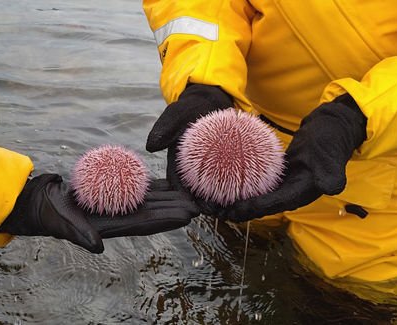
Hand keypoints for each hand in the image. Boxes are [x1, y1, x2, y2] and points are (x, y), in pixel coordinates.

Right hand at [0, 174, 199, 253]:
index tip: (186, 216)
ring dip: (169, 198)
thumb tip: (97, 247)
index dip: (167, 220)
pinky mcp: (113, 195)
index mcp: (112, 227)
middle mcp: (119, 218)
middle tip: (199, 203)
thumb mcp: (63, 224)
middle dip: (176, 209)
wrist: (41, 202)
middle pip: (154, 213)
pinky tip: (167, 182)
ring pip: (149, 202)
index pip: (146, 224)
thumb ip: (79, 235)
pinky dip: (152, 187)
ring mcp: (117, 207)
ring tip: (190, 193)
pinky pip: (136, 190)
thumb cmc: (50, 213)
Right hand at [146, 83, 233, 214]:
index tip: (193, 208)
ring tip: (233, 209)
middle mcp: (191, 169)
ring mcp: (208, 169)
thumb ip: (165, 126)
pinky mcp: (223, 166)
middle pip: (196, 193)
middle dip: (204, 205)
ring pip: (212, 190)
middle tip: (217, 212)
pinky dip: (235, 188)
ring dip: (220, 201)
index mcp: (176, 162)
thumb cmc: (191, 107)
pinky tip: (246, 195)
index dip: (183, 198)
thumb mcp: (177, 113)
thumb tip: (150, 146)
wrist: (211, 101)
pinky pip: (229, 179)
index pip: (177, 184)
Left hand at [217, 94, 367, 221]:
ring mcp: (281, 185)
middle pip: (255, 206)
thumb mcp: (331, 155)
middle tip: (207, 207)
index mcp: (300, 194)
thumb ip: (331, 172)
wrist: (335, 127)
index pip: (270, 206)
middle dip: (232, 210)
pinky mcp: (276, 175)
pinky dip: (235, 181)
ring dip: (229, 198)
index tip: (227, 211)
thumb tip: (333, 187)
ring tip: (206, 196)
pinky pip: (253, 180)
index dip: (248, 210)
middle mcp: (288, 194)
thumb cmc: (332, 139)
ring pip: (251, 196)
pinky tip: (215, 175)